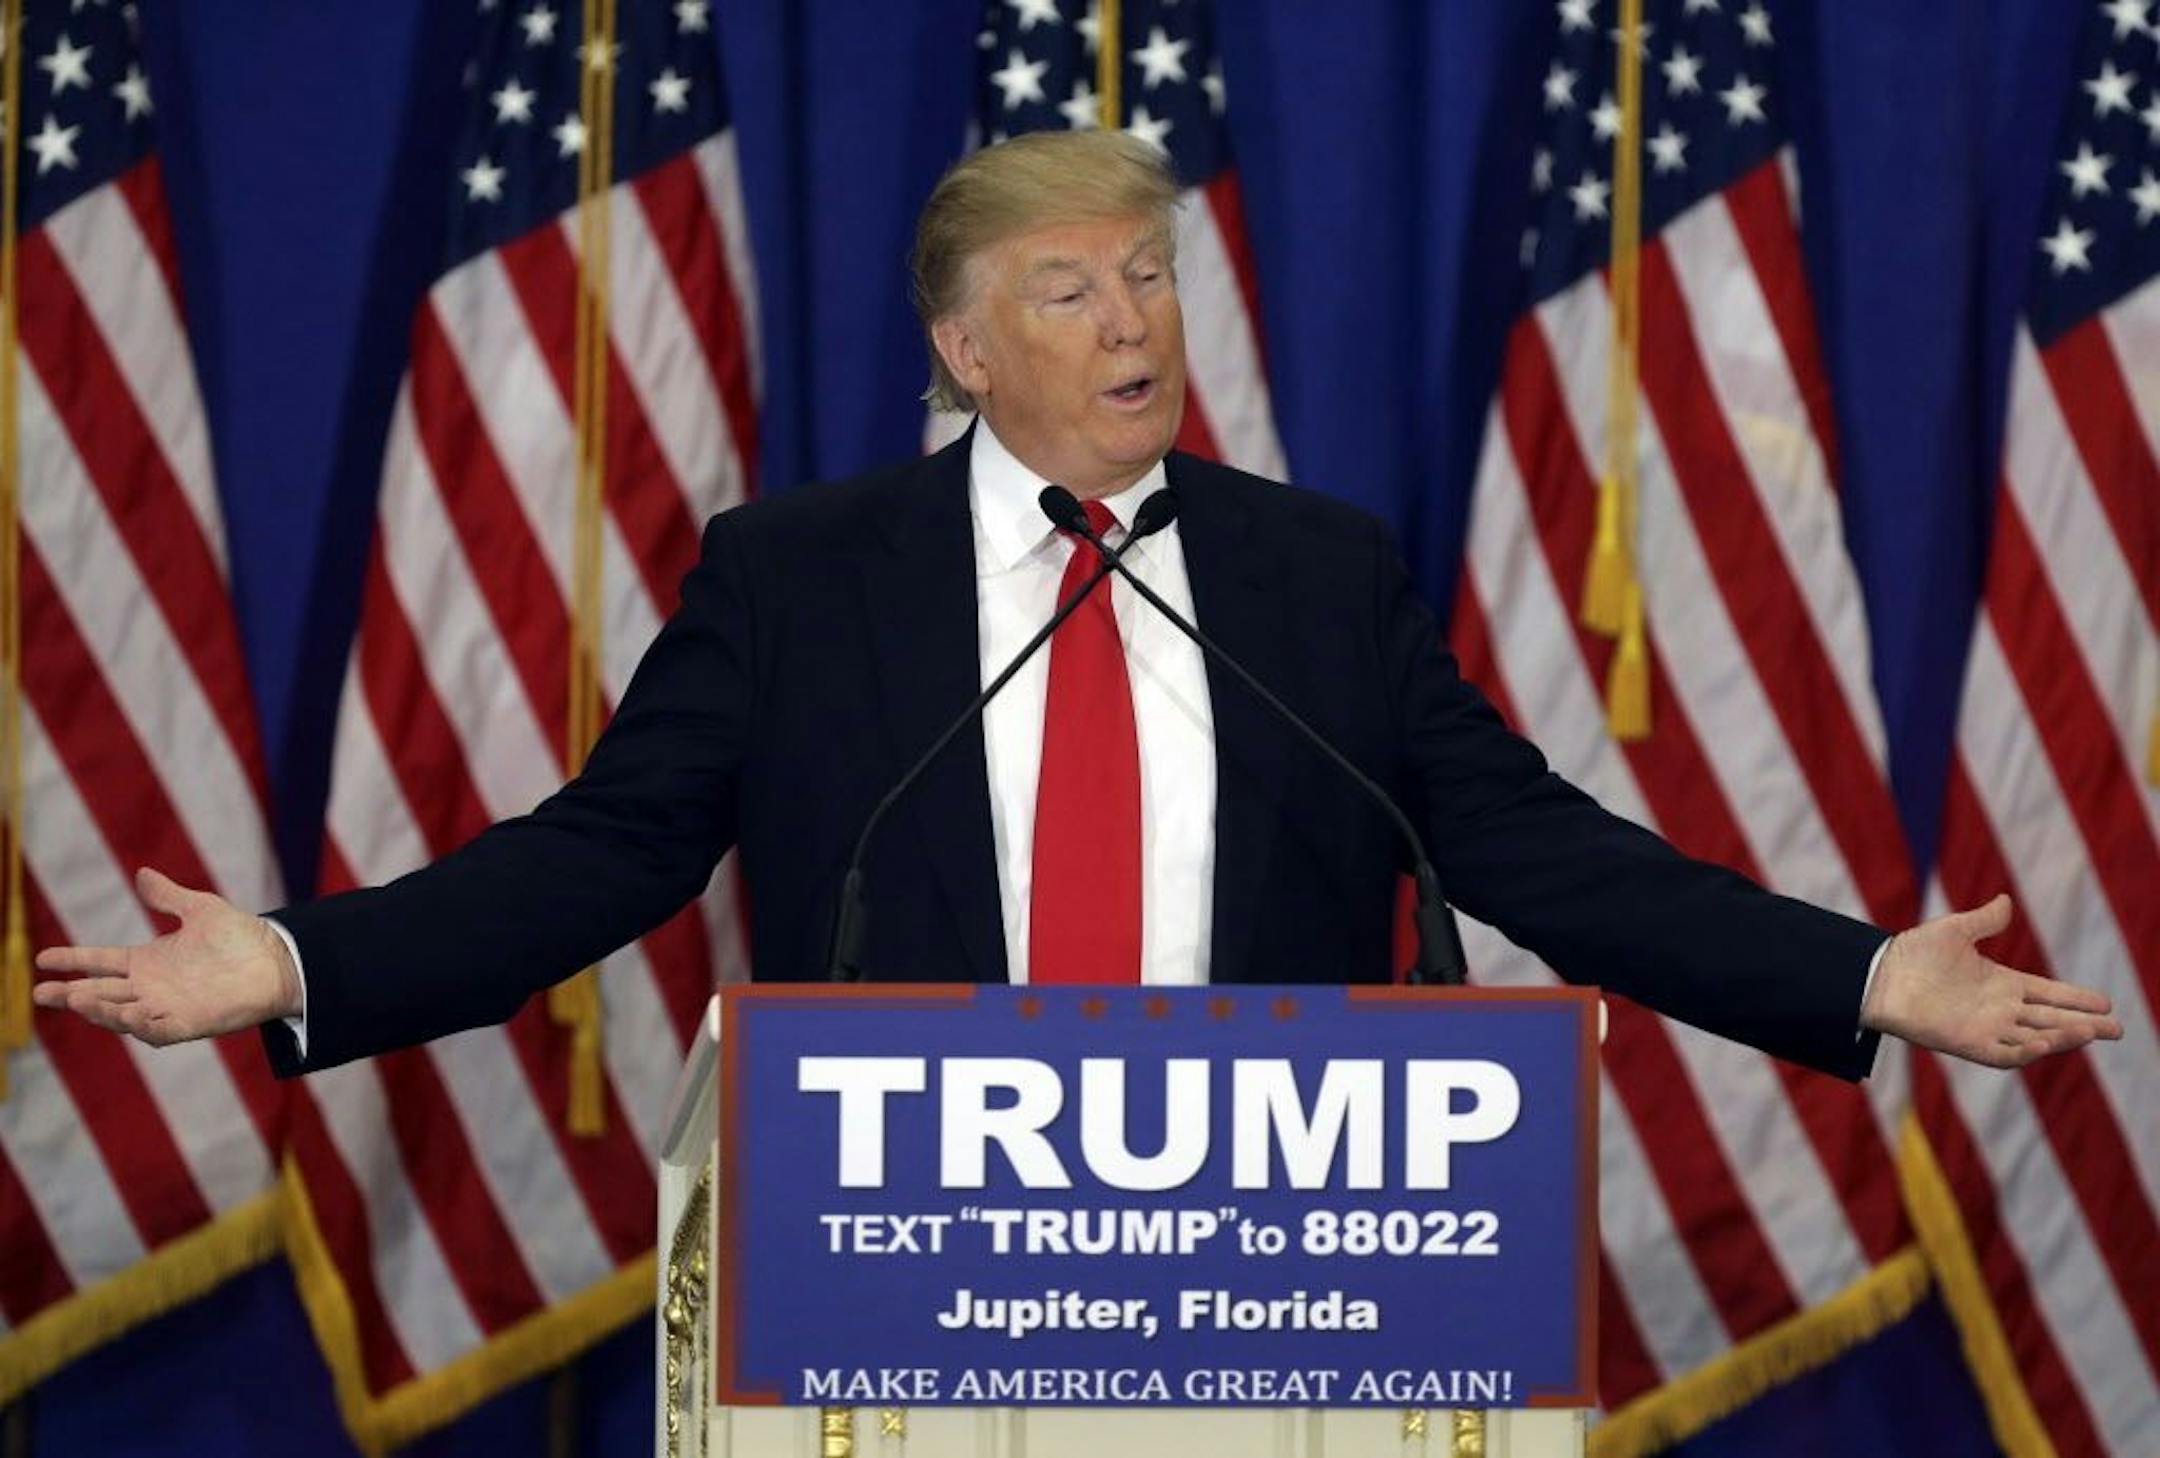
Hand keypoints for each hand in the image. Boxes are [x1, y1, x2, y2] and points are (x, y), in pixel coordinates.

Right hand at [31, 868, 300, 1046]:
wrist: (279, 960)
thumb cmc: (241, 937)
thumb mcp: (201, 910)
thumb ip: (168, 897)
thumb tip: (142, 874)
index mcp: (148, 962)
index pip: (101, 961)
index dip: (73, 959)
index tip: (42, 958)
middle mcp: (151, 988)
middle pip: (101, 992)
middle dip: (71, 993)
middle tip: (42, 991)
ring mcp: (167, 1007)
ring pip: (121, 1013)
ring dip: (98, 1009)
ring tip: (74, 998)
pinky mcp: (188, 1024)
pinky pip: (154, 1030)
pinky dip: (136, 1025)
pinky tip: (122, 1015)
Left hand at [1863, 894, 2122, 1068]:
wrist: (1877, 975)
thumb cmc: (1912, 953)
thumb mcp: (1954, 931)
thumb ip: (1983, 920)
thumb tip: (2005, 902)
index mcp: (2001, 983)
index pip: (2048, 993)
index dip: (2075, 998)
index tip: (2106, 1002)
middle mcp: (1998, 1009)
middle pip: (2050, 1019)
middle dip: (2083, 1025)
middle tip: (2117, 1028)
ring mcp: (1985, 1028)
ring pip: (2034, 1038)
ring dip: (2062, 1037)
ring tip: (2092, 1033)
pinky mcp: (1967, 1043)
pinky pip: (2003, 1053)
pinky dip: (2025, 1051)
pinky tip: (2045, 1043)